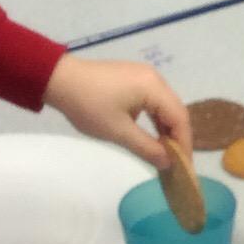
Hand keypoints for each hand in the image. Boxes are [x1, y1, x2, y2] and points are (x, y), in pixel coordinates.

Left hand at [46, 56, 189, 167]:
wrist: (59, 80)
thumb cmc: (89, 106)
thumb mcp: (118, 131)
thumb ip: (147, 148)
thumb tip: (168, 163)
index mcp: (154, 87)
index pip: (179, 118)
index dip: (184, 144)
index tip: (184, 167)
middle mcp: (154, 78)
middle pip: (175, 110)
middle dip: (178, 137)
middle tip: (177, 163)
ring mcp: (144, 76)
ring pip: (164, 106)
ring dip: (166, 129)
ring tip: (166, 153)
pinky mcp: (133, 79)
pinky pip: (153, 101)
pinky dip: (155, 119)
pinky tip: (151, 135)